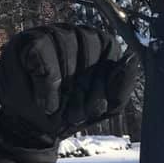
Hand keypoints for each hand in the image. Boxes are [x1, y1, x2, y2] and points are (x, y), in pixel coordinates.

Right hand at [0, 23, 138, 142]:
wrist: (35, 128)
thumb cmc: (72, 114)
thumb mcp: (105, 108)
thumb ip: (122, 86)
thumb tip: (133, 56)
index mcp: (103, 47)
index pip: (114, 59)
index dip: (103, 91)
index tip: (94, 109)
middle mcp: (80, 35)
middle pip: (92, 58)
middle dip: (84, 95)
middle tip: (74, 114)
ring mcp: (55, 33)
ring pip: (68, 59)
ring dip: (64, 94)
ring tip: (58, 109)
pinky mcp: (30, 40)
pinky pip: (43, 59)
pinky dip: (46, 87)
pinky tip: (45, 102)